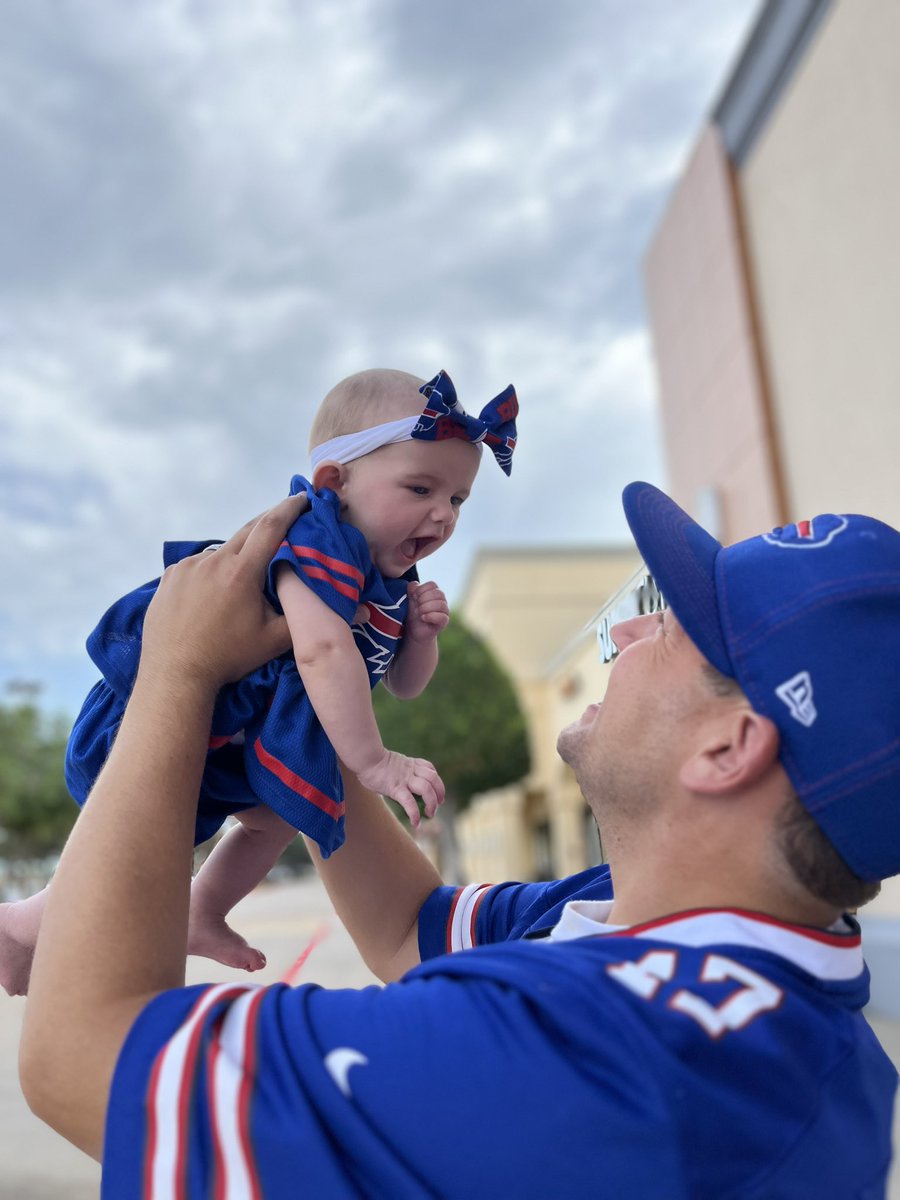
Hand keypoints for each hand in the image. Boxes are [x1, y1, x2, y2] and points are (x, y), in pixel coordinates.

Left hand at [140, 494, 308, 691]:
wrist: (175, 674)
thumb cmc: (228, 657)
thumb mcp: (274, 640)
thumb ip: (303, 617)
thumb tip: (341, 607)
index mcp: (242, 571)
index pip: (271, 527)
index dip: (289, 508)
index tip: (302, 497)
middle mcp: (214, 560)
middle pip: (247, 531)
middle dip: (268, 524)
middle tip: (284, 523)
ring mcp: (188, 566)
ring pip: (222, 551)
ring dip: (238, 555)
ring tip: (244, 577)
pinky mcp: (170, 577)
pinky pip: (198, 566)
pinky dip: (212, 571)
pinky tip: (213, 593)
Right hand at [356, 750, 444, 825]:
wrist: (365, 758)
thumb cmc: (371, 763)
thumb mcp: (390, 764)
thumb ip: (397, 771)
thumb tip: (394, 783)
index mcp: (410, 763)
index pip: (429, 768)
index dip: (436, 780)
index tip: (437, 790)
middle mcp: (410, 770)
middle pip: (433, 778)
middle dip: (440, 792)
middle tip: (439, 803)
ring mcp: (404, 779)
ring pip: (426, 789)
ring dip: (432, 803)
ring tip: (430, 814)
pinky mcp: (395, 788)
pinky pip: (409, 802)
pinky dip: (414, 814)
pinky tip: (415, 823)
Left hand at [404, 580, 449, 643]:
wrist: (414, 630)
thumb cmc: (413, 613)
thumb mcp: (410, 600)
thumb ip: (411, 590)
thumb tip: (414, 584)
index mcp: (434, 592)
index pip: (432, 584)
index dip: (421, 589)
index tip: (414, 596)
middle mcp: (442, 600)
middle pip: (438, 593)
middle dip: (424, 599)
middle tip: (416, 606)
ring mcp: (444, 611)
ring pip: (441, 604)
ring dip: (426, 608)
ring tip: (418, 612)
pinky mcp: (444, 622)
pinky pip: (442, 617)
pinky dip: (430, 616)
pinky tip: (422, 618)